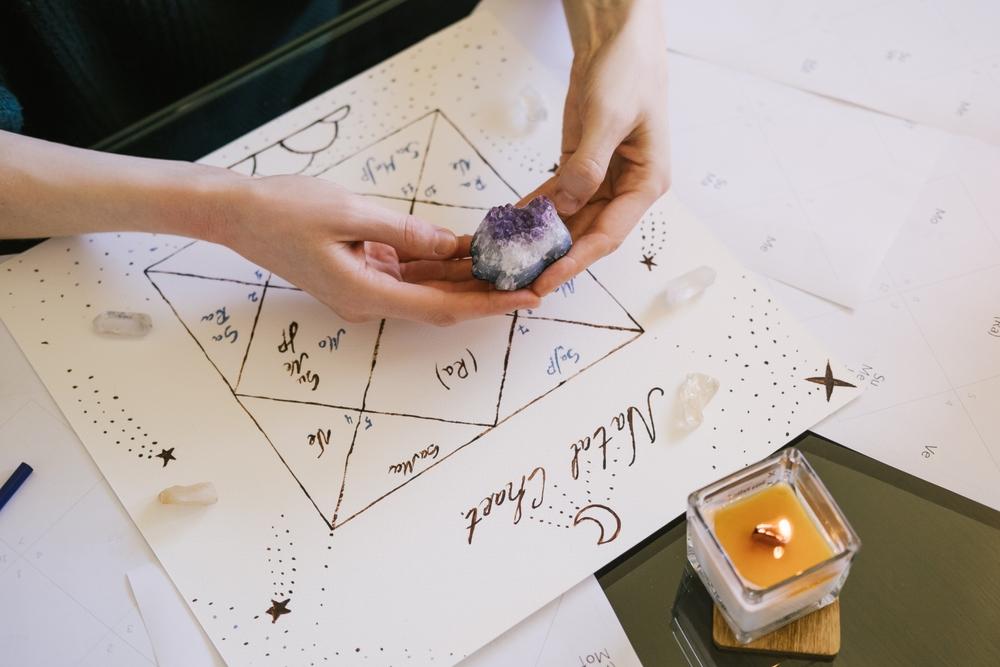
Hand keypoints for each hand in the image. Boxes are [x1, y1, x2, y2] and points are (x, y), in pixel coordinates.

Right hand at [216, 175, 539, 324]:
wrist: (237, 213)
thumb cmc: (284, 210)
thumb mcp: (350, 213)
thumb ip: (406, 233)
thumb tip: (451, 247)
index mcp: (366, 293)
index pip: (442, 307)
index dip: (489, 304)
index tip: (527, 297)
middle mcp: (369, 300)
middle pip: (441, 302)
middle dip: (487, 293)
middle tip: (534, 280)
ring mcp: (364, 288)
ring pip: (428, 287)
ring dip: (465, 278)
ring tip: (510, 263)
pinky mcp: (361, 272)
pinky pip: (409, 272)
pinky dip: (438, 263)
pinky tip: (467, 249)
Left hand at [527, 0, 670, 295]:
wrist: (617, 38)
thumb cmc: (627, 72)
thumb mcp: (607, 118)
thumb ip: (587, 166)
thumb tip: (568, 206)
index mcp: (646, 183)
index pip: (608, 234)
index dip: (576, 260)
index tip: (546, 280)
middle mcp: (627, 188)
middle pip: (587, 234)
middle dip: (553, 258)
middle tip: (518, 279)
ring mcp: (603, 178)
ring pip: (570, 220)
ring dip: (541, 239)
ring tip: (508, 259)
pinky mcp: (580, 165)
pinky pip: (557, 197)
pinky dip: (535, 211)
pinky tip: (510, 225)